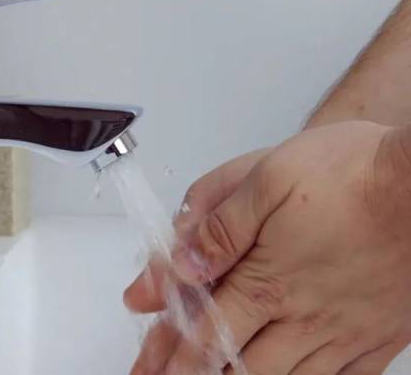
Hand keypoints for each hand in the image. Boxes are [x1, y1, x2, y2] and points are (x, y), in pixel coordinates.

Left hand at [125, 121, 410, 373]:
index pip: (205, 331)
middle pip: (238, 365)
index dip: (170, 354)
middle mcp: (305, 317)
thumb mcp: (267, 180)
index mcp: (269, 281)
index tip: (147, 368)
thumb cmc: (354, 174)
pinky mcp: (382, 335)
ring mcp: (347, 332)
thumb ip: (219, 227)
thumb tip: (179, 264)